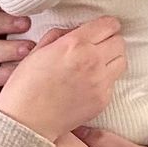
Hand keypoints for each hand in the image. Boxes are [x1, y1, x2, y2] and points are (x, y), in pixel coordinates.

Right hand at [0, 6, 31, 104]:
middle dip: (6, 49)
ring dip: (6, 73)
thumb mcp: (16, 27)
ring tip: (27, 70)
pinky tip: (20, 92)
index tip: (26, 22)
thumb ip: (21, 14)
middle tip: (29, 48)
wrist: (16, 79)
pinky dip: (4, 97)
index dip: (4, 22)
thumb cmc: (18, 47)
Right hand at [0, 16, 126, 141]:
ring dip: (111, 59)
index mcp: (75, 44)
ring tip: (96, 64)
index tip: (101, 29)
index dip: (106, 25)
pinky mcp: (103, 100)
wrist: (28, 121)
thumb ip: (61, 35)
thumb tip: (77, 31)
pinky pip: (113, 82)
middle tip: (97, 46)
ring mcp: (100, 82)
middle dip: (109, 41)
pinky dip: (105, 79)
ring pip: (121, 61)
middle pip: (119, 42)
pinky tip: (88, 83)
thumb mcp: (38, 50)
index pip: (109, 25)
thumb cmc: (26, 86)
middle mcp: (92, 61)